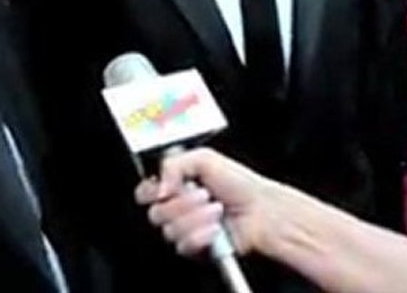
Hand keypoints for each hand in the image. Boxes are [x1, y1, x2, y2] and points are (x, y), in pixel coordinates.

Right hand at [134, 149, 272, 258]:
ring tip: (216, 209)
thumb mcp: (206, 158)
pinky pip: (184, 245)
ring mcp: (185, 229)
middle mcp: (177, 208)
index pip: (145, 192)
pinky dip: (203, 234)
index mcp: (176, 184)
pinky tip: (216, 228)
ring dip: (197, 218)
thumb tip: (158, 185)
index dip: (151, 192)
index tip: (168, 188)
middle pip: (155, 213)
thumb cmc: (240, 183)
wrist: (261, 210)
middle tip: (204, 194)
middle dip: (183, 203)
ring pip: (169, 230)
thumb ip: (174, 164)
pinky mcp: (194, 248)